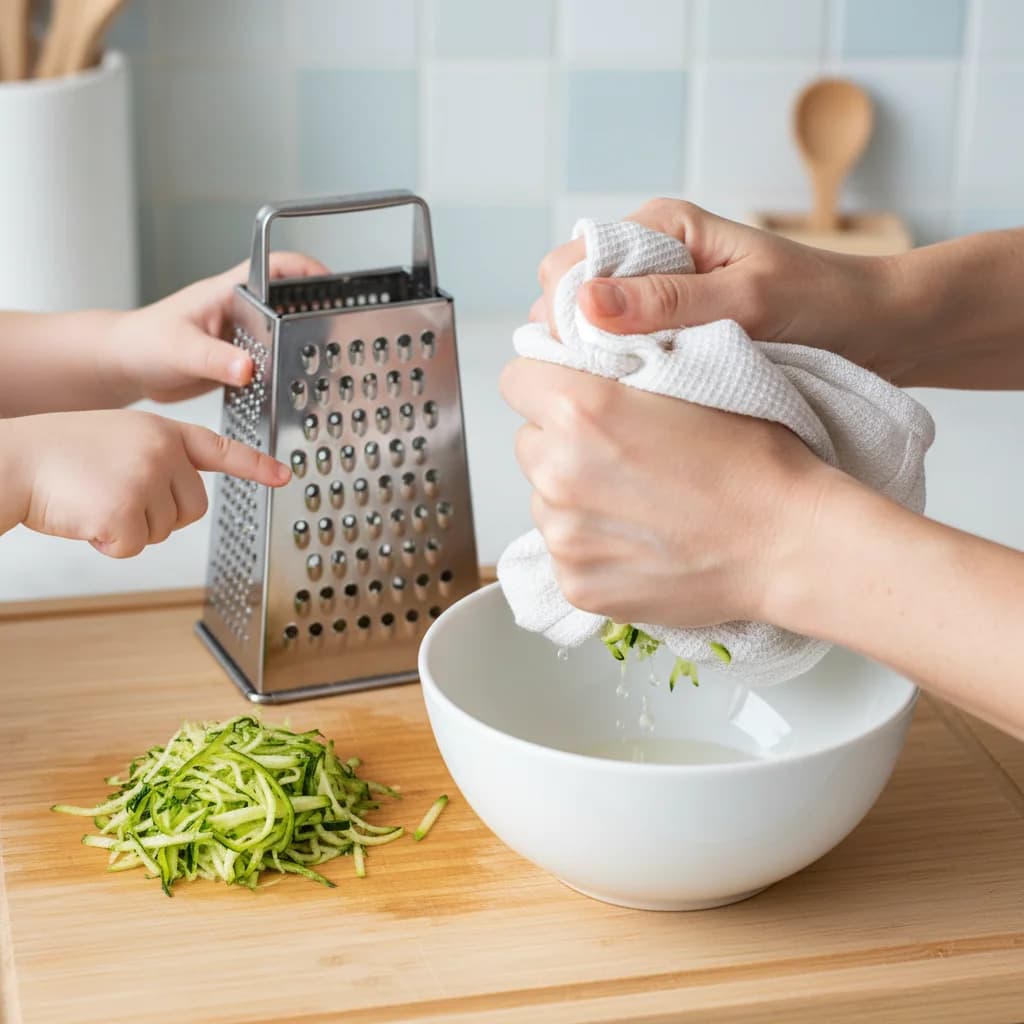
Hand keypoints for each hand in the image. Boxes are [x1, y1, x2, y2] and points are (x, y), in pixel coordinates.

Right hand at [1, 410, 289, 557]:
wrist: (12, 461)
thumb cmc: (59, 454)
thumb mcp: (120, 439)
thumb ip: (159, 460)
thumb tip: (186, 504)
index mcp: (163, 431)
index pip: (220, 450)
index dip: (255, 465)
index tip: (285, 475)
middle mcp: (163, 451)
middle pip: (192, 508)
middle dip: (159, 514)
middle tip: (115, 493)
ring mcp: (146, 479)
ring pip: (164, 531)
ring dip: (130, 527)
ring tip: (94, 497)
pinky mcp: (125, 511)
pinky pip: (135, 547)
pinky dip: (108, 543)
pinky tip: (85, 516)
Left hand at [107, 252, 328, 402]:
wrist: (127, 367)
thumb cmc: (143, 343)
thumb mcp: (179, 348)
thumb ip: (213, 359)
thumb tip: (246, 368)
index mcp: (230, 292)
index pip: (280, 267)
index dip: (312, 270)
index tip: (339, 284)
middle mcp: (242, 311)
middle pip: (293, 302)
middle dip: (320, 312)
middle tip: (342, 332)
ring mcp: (243, 336)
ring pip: (286, 335)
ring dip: (306, 347)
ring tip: (329, 363)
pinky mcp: (240, 361)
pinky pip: (273, 363)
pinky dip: (288, 373)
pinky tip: (298, 388)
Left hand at [499, 357, 833, 627]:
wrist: (788, 542)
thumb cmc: (753, 458)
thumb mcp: (686, 380)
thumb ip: (612, 368)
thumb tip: (568, 361)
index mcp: (580, 409)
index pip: (517, 379)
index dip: (546, 382)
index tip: (572, 393)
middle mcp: (557, 472)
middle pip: (529, 442)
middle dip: (562, 442)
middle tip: (620, 453)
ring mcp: (563, 536)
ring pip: (544, 499)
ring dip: (575, 496)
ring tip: (639, 502)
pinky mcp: (576, 584)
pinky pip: (564, 552)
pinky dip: (592, 546)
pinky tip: (642, 540)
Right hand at [531, 198, 890, 371]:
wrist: (873, 326)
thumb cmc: (821, 303)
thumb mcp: (746, 300)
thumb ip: (667, 301)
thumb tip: (584, 303)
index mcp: (659, 226)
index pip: (567, 264)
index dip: (566, 312)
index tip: (593, 357)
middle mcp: (648, 256)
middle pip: (570, 298)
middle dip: (578, 340)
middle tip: (619, 380)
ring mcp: (656, 295)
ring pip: (591, 330)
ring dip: (603, 361)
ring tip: (639, 389)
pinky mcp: (670, 328)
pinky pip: (623, 351)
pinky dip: (628, 373)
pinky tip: (652, 393)